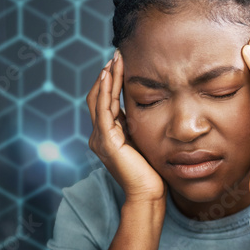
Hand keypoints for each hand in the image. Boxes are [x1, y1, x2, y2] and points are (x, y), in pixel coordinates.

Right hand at [87, 50, 165, 203]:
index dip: (111, 82)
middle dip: (107, 75)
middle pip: (98, 97)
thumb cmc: (152, 172)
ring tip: (115, 59)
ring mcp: (101, 138)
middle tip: (117, 54)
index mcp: (107, 136)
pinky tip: (111, 75)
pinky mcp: (107, 141)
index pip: (105, 102)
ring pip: (99, 99)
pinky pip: (103, 110)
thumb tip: (148, 109)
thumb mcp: (144, 142)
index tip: (120, 63)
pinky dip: (106, 91)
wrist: (149, 194)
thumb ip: (139, 128)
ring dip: (107, 77)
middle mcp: (99, 135)